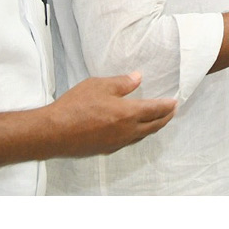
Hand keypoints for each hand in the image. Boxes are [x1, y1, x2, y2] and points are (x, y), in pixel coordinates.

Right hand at [44, 72, 177, 157]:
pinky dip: (138, 135)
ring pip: (142, 136)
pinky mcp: (105, 150)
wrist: (52, 133)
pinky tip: (133, 131)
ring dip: (153, 128)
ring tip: (157, 121)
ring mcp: (117, 143)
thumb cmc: (75, 107)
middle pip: (154, 126)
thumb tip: (138, 78)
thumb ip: (122, 82)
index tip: (175, 102)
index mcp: (128, 114)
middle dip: (165, 118)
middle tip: (172, 112)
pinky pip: (129, 142)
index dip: (167, 106)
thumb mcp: (99, 85)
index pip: (156, 110)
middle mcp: (127, 131)